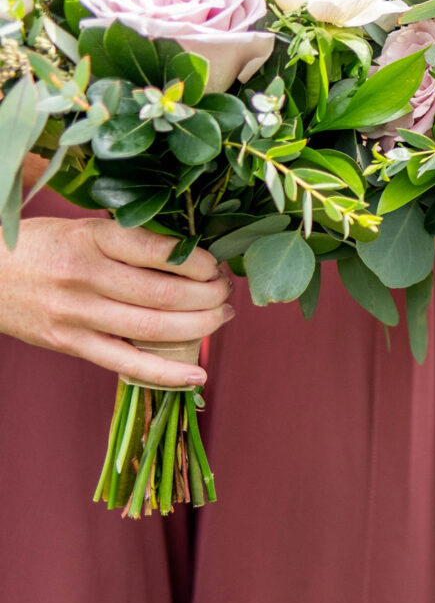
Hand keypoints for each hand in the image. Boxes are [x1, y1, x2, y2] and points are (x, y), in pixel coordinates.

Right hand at [0, 215, 233, 386]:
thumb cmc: (41, 246)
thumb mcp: (83, 227)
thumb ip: (130, 239)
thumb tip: (194, 253)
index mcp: (92, 238)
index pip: (163, 252)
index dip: (202, 263)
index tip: (218, 266)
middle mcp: (85, 276)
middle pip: (165, 294)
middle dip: (209, 296)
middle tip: (226, 292)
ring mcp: (76, 314)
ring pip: (153, 327)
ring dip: (200, 326)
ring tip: (221, 317)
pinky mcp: (69, 344)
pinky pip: (125, 363)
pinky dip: (165, 372)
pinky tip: (197, 375)